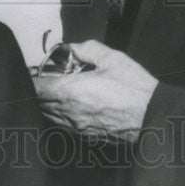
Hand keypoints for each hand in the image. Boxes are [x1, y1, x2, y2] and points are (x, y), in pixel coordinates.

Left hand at [32, 40, 158, 142]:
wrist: (153, 117)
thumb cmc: (134, 88)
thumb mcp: (112, 58)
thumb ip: (87, 49)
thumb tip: (72, 47)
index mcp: (71, 92)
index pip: (37, 88)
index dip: (31, 79)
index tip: (32, 72)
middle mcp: (68, 113)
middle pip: (39, 104)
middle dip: (38, 92)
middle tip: (43, 79)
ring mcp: (76, 128)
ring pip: (49, 117)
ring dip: (47, 105)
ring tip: (55, 92)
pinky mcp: (86, 138)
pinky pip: (63, 126)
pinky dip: (60, 116)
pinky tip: (71, 107)